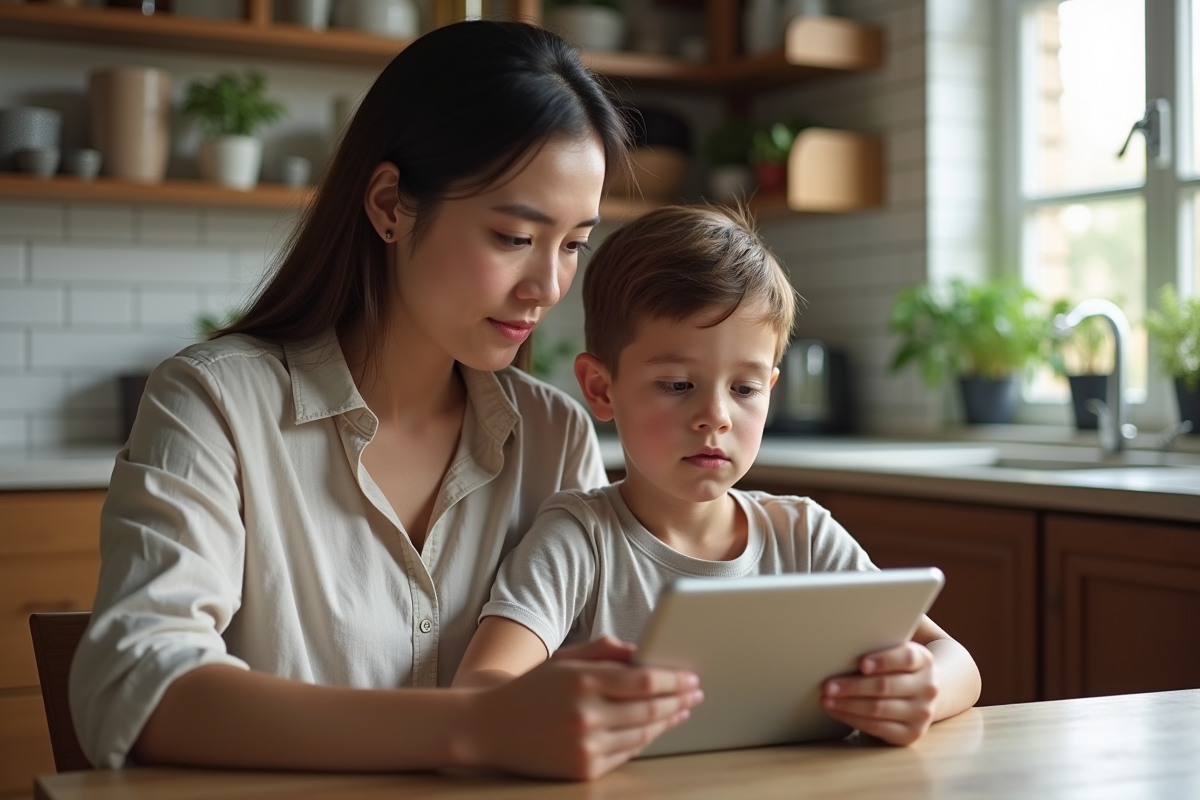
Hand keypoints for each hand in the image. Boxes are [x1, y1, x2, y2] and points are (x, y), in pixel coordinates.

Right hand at [460, 638, 702, 779]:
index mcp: (582, 681)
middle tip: (696, 693)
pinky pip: (625, 754)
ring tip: (681, 710)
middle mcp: (585, 715)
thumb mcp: (564, 659)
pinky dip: (644, 740)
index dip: (673, 679)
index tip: (691, 677)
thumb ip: (603, 651)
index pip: (643, 680)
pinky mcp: (582, 769)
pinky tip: (654, 729)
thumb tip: (642, 652)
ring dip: (667, 722)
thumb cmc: (530, 689)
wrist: (488, 727)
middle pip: (649, 709)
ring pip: (641, 734)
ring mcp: (584, 746)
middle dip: (677, 700)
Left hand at [821, 642, 937, 745]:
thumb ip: (880, 641)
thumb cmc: (896, 666)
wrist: (921, 694)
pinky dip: (853, 720)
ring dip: (847, 705)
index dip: (883, 661)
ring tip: (826, 700)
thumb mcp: (896, 650)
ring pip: (878, 709)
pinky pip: (878, 728)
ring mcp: (921, 713)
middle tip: (827, 686)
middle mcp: (927, 687)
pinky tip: (837, 712)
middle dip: (852, 686)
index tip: (861, 664)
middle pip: (885, 686)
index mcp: (924, 661)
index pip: (906, 658)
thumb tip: (846, 634)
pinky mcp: (911, 734)